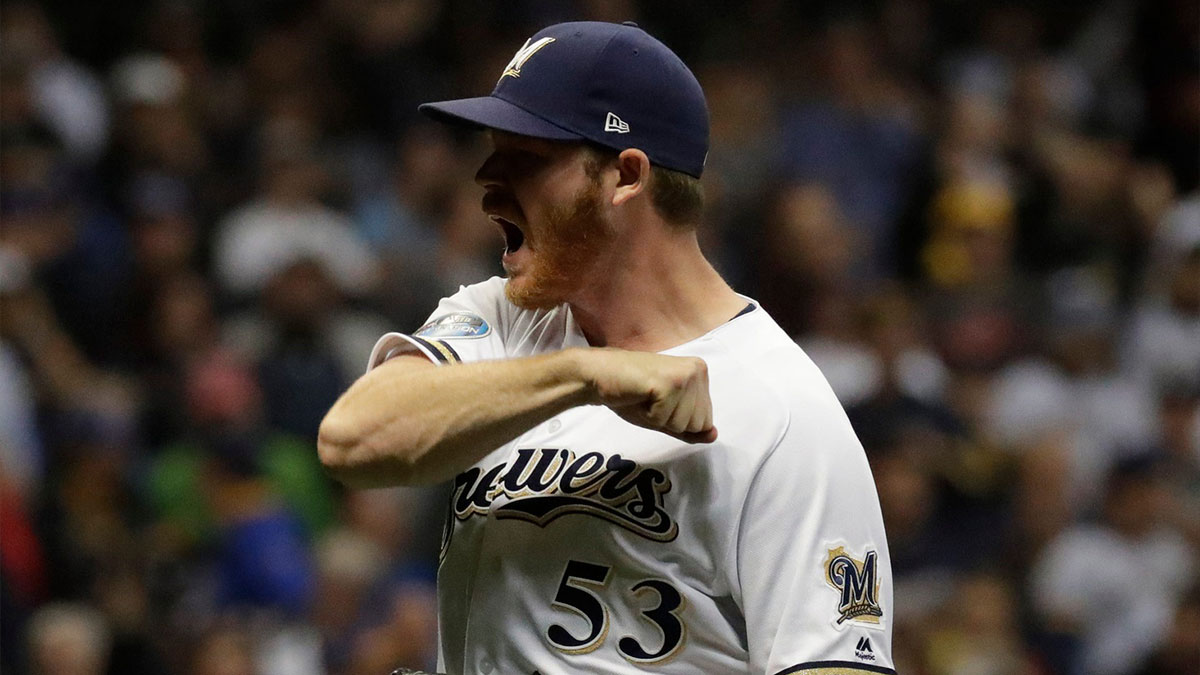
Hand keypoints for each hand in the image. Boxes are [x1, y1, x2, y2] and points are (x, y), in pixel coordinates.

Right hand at [574, 348, 716, 443]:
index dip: (677, 421)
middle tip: (651, 400)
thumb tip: (714, 436)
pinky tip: (640, 396)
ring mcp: (684, 376)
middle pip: (697, 424)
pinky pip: (664, 421)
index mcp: (701, 374)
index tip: (659, 402)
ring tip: (645, 398)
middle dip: (669, 421)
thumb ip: (691, 427)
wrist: (600, 376)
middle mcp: (698, 371)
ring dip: (658, 418)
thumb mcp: (666, 416)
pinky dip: (648, 416)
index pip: (705, 421)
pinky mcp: (669, 384)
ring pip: (682, 425)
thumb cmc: (632, 395)